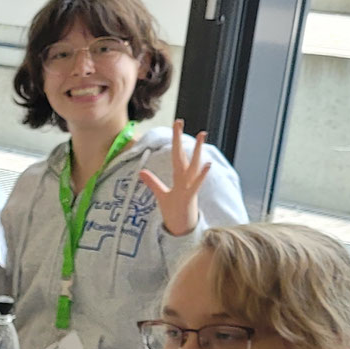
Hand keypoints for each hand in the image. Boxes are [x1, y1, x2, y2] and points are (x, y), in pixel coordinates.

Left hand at [137, 121, 213, 237]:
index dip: (175, 140)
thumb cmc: (174, 211)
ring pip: (193, 165)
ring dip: (197, 151)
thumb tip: (141, 172)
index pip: (176, 154)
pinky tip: (208, 164)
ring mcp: (189, 186)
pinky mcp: (189, 196)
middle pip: (182, 154)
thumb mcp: (160, 194)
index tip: (176, 124)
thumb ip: (152, 182)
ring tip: (201, 134)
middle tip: (179, 121)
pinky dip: (201, 175)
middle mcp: (185, 178)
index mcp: (179, 176)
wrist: (183, 227)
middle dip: (180, 139)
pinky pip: (196, 184)